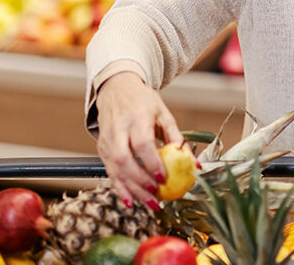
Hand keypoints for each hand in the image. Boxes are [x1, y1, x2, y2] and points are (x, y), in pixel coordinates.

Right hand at [96, 72, 184, 210]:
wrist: (115, 89)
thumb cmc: (143, 101)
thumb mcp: (163, 113)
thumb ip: (176, 136)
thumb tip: (192, 161)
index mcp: (136, 118)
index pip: (141, 143)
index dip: (152, 162)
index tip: (164, 177)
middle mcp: (118, 130)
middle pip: (125, 160)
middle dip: (140, 181)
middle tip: (157, 194)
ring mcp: (107, 140)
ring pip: (115, 169)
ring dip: (132, 189)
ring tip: (150, 204)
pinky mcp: (101, 149)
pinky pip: (109, 172)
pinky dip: (120, 188)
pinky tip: (131, 202)